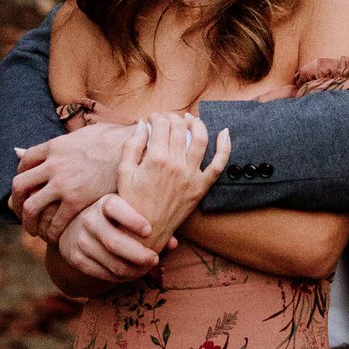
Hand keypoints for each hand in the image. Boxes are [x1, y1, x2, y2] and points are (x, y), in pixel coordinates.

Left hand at [11, 122, 130, 237]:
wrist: (138, 149)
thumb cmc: (116, 140)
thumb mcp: (85, 132)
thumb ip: (62, 141)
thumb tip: (43, 144)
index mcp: (54, 146)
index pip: (24, 161)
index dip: (22, 175)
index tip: (28, 186)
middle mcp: (53, 164)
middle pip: (20, 185)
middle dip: (16, 201)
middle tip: (21, 211)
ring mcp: (64, 183)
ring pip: (31, 207)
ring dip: (28, 221)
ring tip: (32, 230)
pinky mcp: (77, 201)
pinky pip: (55, 221)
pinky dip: (51, 232)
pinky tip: (56, 236)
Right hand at [54, 194, 163, 284]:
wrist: (75, 227)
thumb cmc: (114, 218)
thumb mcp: (128, 213)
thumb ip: (152, 223)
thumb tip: (173, 243)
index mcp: (103, 202)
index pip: (114, 208)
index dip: (132, 219)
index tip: (149, 230)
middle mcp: (89, 220)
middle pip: (115, 243)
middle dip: (139, 256)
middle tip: (154, 259)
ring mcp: (80, 240)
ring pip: (112, 263)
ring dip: (134, 271)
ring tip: (146, 269)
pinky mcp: (77, 258)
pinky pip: (104, 274)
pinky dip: (121, 278)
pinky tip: (132, 274)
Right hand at [117, 111, 231, 242]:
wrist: (145, 232)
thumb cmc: (131, 202)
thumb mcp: (124, 173)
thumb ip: (132, 146)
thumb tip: (141, 124)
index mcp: (155, 159)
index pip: (161, 125)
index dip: (156, 117)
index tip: (151, 119)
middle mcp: (176, 165)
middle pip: (180, 128)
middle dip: (172, 117)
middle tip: (167, 119)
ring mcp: (191, 176)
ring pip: (201, 139)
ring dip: (197, 123)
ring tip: (189, 119)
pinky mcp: (201, 187)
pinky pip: (219, 165)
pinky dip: (225, 147)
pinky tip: (224, 132)